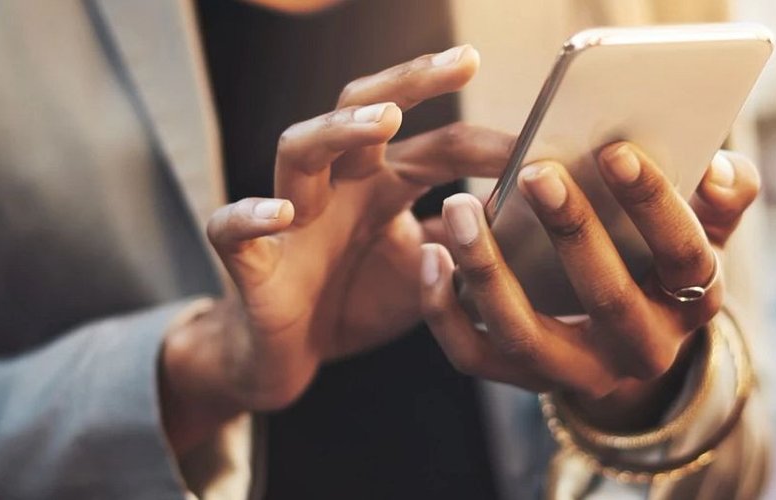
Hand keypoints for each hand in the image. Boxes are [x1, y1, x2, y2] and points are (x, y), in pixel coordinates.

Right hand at [161, 46, 514, 450]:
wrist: (285, 357)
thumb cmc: (354, 301)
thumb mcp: (429, 273)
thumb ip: (469, 241)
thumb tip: (531, 216)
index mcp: (381, 183)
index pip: (438, 145)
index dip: (488, 142)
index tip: (542, 140)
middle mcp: (336, 185)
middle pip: (362, 108)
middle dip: (410, 81)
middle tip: (464, 61)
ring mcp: (289, 217)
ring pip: (299, 148)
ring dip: (340, 130)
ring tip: (386, 120)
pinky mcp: (250, 262)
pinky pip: (233, 228)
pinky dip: (252, 215)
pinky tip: (282, 212)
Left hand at [420, 143, 761, 429]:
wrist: (628, 337)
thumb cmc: (660, 257)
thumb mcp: (705, 228)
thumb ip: (725, 195)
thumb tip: (723, 168)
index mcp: (692, 302)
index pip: (683, 255)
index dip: (655, 204)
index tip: (616, 151)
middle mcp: (640, 350)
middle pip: (607, 297)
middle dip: (572, 231)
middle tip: (536, 171)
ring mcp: (578, 372)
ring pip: (526, 335)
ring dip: (488, 270)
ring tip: (460, 207)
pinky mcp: (523, 379)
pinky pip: (474, 356)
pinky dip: (444, 310)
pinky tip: (431, 254)